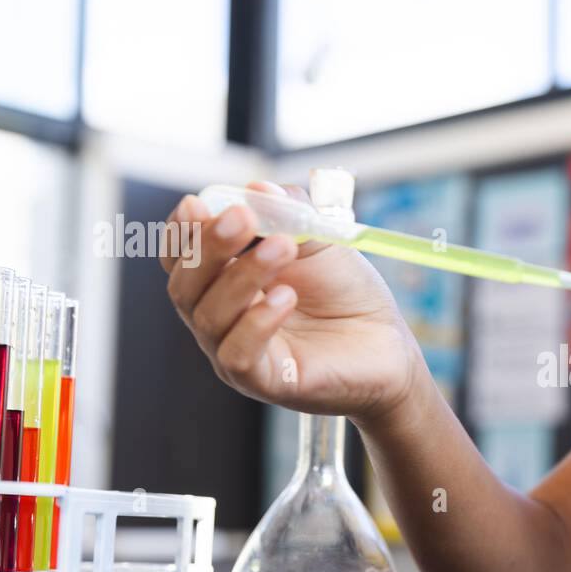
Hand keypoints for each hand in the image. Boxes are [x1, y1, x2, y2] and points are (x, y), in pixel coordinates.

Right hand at [159, 182, 425, 421]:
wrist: (389, 346)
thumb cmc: (348, 294)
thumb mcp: (322, 242)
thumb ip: (291, 215)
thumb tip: (259, 189)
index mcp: (224, 280)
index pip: (181, 257)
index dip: (182, 231)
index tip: (198, 203)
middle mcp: (221, 318)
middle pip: (185, 285)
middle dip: (208, 247)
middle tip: (242, 218)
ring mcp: (236, 352)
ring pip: (209, 317)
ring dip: (243, 275)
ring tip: (283, 247)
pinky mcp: (264, 382)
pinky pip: (238, 355)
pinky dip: (257, 322)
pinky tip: (286, 297)